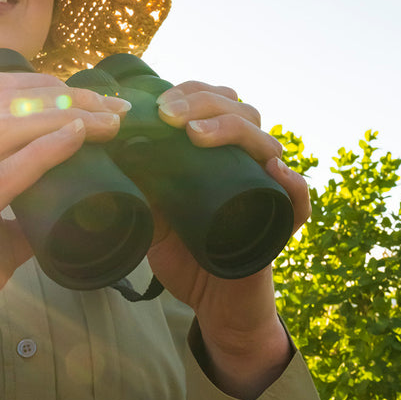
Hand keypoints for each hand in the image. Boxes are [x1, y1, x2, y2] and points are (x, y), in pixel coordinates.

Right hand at [0, 71, 129, 370]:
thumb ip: (17, 220)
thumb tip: (63, 212)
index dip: (47, 86)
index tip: (95, 99)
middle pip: (5, 100)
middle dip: (67, 95)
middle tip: (115, 106)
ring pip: (5, 127)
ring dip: (64, 116)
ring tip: (107, 121)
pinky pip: (1, 177)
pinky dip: (43, 152)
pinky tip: (74, 138)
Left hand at [144, 81, 309, 397]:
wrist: (213, 306)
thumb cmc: (186, 255)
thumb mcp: (152, 217)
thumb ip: (136, 190)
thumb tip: (101, 159)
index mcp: (218, 153)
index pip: (213, 103)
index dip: (189, 93)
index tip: (156, 104)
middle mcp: (246, 163)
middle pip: (240, 111)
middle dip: (202, 104)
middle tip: (168, 115)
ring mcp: (266, 191)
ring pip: (266, 144)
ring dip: (233, 130)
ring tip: (197, 135)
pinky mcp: (281, 226)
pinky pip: (299, 200)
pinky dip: (292, 183)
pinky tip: (273, 169)